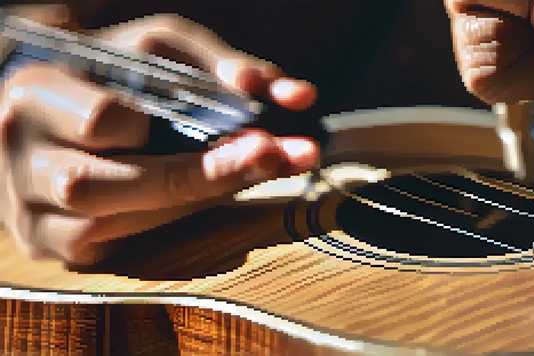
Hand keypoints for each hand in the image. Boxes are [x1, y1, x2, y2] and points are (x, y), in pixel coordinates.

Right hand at [0, 9, 318, 264]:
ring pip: (106, 225)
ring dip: (187, 208)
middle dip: (201, 180)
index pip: (105, 121)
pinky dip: (159, 230)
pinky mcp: (44, 242)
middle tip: (278, 164)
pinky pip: (105, 251)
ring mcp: (27, 209)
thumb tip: (297, 97)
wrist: (42, 109)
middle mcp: (20, 156)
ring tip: (247, 179)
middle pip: (104, 185)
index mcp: (37, 94)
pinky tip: (197, 204)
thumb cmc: (106, 74)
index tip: (256, 136)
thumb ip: (221, 65)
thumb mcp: (157, 49)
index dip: (174, 131)